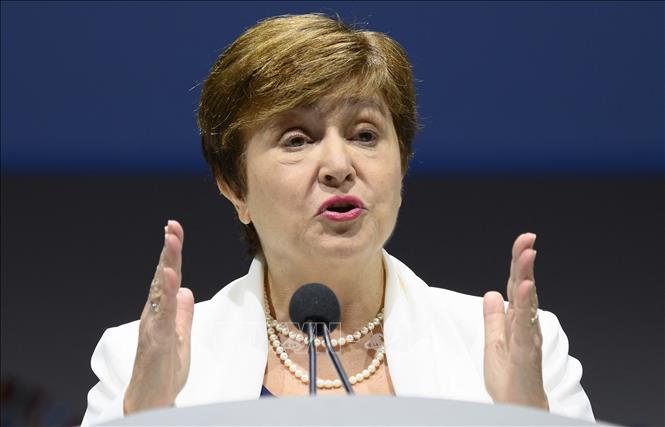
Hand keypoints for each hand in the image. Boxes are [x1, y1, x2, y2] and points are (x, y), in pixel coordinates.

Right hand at [124, 220, 194, 414]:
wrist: (153, 399)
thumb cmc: (165, 371)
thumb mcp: (181, 336)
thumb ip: (183, 313)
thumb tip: (187, 290)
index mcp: (161, 311)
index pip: (169, 277)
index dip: (172, 253)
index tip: (175, 230)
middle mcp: (154, 313)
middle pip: (162, 276)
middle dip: (168, 250)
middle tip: (172, 226)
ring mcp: (154, 325)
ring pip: (160, 289)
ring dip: (167, 264)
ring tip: (171, 241)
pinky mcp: (157, 339)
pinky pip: (163, 313)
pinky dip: (167, 294)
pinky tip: (173, 277)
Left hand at [482, 233, 548, 410]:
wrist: (519, 407)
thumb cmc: (509, 378)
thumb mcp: (494, 342)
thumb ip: (494, 318)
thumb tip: (491, 294)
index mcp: (516, 320)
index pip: (515, 286)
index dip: (517, 263)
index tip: (522, 241)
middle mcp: (525, 325)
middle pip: (523, 287)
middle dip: (525, 261)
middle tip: (528, 238)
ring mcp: (527, 337)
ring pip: (527, 301)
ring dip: (527, 276)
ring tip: (528, 254)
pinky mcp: (524, 351)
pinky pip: (524, 324)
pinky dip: (524, 305)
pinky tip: (524, 288)